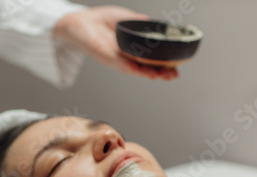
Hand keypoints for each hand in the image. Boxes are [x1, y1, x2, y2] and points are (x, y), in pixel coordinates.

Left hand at [54, 6, 177, 80]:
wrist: (80, 21)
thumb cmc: (100, 20)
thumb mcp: (127, 19)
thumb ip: (140, 23)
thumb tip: (158, 25)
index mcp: (130, 49)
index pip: (149, 60)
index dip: (162, 64)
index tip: (176, 67)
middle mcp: (123, 56)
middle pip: (144, 67)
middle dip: (160, 72)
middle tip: (174, 75)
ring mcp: (115, 58)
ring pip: (135, 69)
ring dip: (150, 73)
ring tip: (164, 76)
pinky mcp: (105, 57)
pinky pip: (121, 64)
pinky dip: (134, 68)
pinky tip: (144, 72)